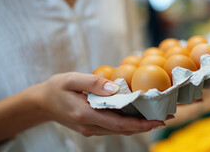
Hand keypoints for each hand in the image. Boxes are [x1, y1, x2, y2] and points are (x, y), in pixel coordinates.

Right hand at [36, 72, 165, 135]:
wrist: (41, 102)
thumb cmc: (56, 87)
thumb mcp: (71, 79)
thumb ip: (93, 82)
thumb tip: (116, 88)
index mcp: (86, 114)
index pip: (119, 123)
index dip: (141, 124)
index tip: (159, 121)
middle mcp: (90, 126)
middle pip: (123, 130)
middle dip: (146, 125)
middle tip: (168, 117)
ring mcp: (91, 129)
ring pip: (120, 130)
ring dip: (140, 125)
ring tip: (159, 116)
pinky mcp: (91, 127)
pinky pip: (114, 127)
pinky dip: (129, 123)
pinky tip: (139, 115)